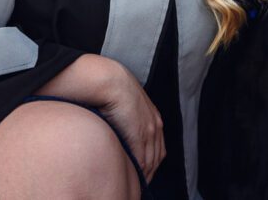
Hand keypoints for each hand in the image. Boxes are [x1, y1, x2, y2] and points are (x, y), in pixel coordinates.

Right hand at [96, 61, 165, 182]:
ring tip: (132, 187)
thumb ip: (127, 121)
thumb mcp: (125, 106)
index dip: (150, 164)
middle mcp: (155, 126)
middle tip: (138, 186)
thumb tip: (119, 131)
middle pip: (156, 159)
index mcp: (153, 118)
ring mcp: (149, 132)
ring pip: (149, 163)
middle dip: (148, 174)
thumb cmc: (111, 90)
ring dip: (142, 176)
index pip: (157, 149)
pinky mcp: (139, 136)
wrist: (110, 81)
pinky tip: (129, 180)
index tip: (142, 174)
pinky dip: (137, 173)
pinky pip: (141, 161)